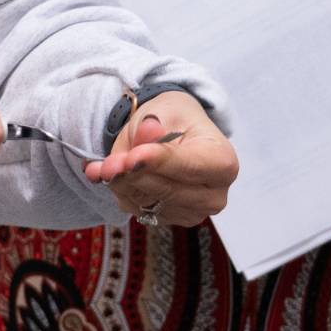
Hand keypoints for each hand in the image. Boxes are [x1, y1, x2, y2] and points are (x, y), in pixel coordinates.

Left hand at [83, 92, 236, 227]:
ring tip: (106, 164)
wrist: (172, 131)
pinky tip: (112, 173)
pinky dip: (119, 189)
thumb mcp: (162, 111)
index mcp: (223, 162)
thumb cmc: (174, 119)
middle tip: (106, 163)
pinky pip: (135, 208)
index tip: (133, 157)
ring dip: (120, 182)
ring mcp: (192, 212)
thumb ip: (152, 125)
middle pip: (166, 190)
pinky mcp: (169, 219)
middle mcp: (214, 195)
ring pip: (146, 202)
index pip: (190, 167)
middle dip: (132, 174)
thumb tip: (148, 132)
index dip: (160, 163)